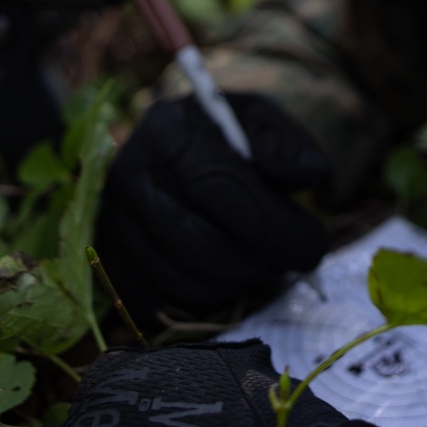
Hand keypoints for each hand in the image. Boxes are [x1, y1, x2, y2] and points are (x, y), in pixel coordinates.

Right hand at [97, 92, 330, 322]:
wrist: (174, 152)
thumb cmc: (226, 137)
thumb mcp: (261, 121)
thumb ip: (289, 145)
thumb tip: (311, 177)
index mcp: (168, 129)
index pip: (220, 188)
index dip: (274, 225)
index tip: (314, 245)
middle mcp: (128, 176)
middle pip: (202, 243)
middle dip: (262, 261)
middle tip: (294, 259)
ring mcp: (112, 224)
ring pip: (187, 280)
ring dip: (241, 282)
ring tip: (264, 260)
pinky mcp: (112, 267)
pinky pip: (166, 306)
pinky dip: (210, 299)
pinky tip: (230, 273)